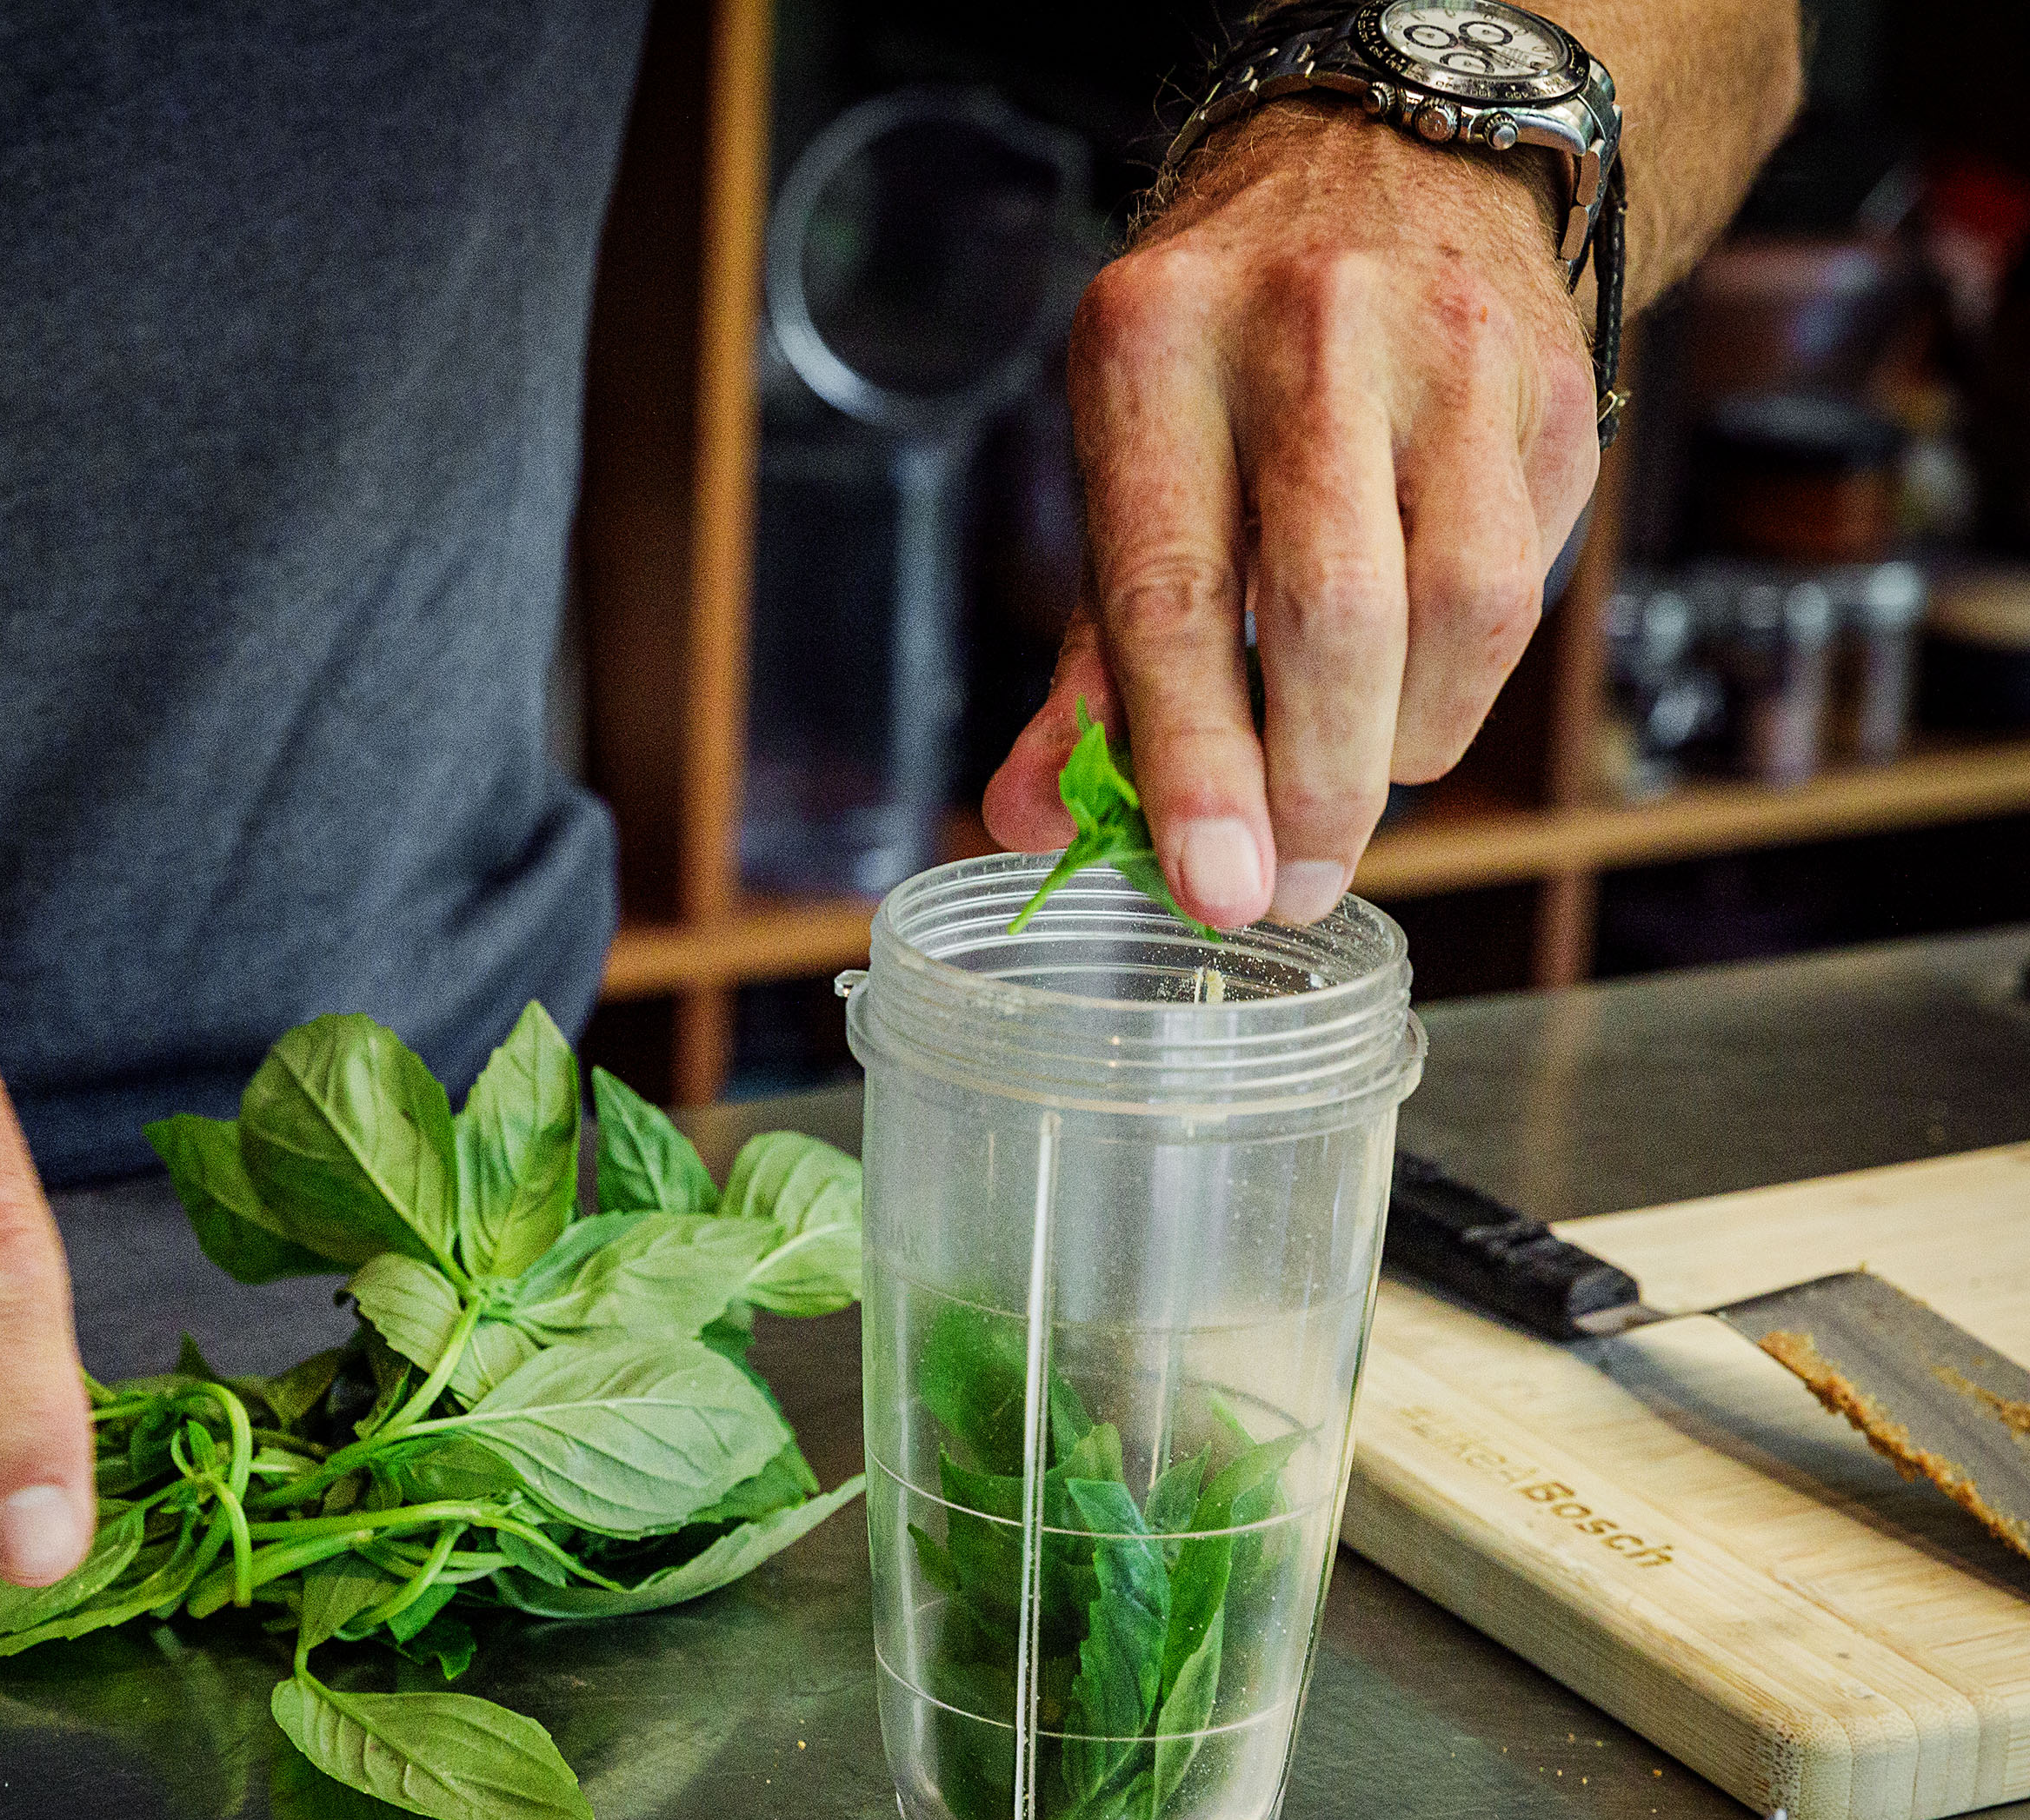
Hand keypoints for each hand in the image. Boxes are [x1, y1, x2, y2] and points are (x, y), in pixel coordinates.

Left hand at [984, 104, 1600, 927]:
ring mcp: (1448, 348)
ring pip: (1455, 612)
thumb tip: (1034, 821)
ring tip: (1345, 788)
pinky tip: (1410, 693)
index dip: (1193, 759)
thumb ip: (1086, 664)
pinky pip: (1526, 591)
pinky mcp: (1552, 388)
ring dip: (1398, 749)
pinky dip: (1460, 686)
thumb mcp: (1126, 472)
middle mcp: (1305, 328)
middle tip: (1289, 889)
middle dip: (1313, 786)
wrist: (1391, 164)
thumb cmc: (1228, 363)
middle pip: (1331, 612)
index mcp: (1154, 348)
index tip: (1213, 887)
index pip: (1170, 591)